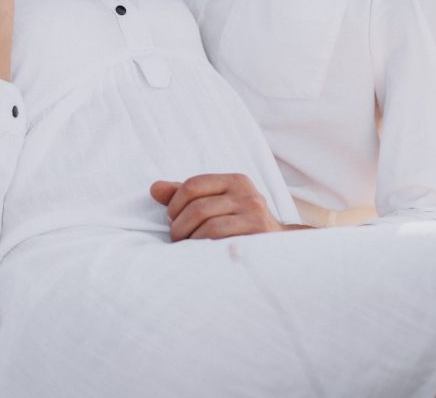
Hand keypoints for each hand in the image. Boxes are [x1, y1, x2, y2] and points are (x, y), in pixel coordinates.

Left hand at [150, 174, 296, 240]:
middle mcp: (246, 193)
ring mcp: (254, 214)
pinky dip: (203, 248)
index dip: (175, 203)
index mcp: (235, 181)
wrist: (281, 252)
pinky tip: (200, 254)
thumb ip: (186, 195)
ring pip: (207, 225)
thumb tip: (154, 188)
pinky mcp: (258, 235)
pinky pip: (220, 240)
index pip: (193, 184)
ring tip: (187, 249)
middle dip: (179, 226)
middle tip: (177, 238)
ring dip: (190, 240)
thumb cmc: (241, 226)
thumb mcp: (217, 204)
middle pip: (197, 207)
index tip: (172, 219)